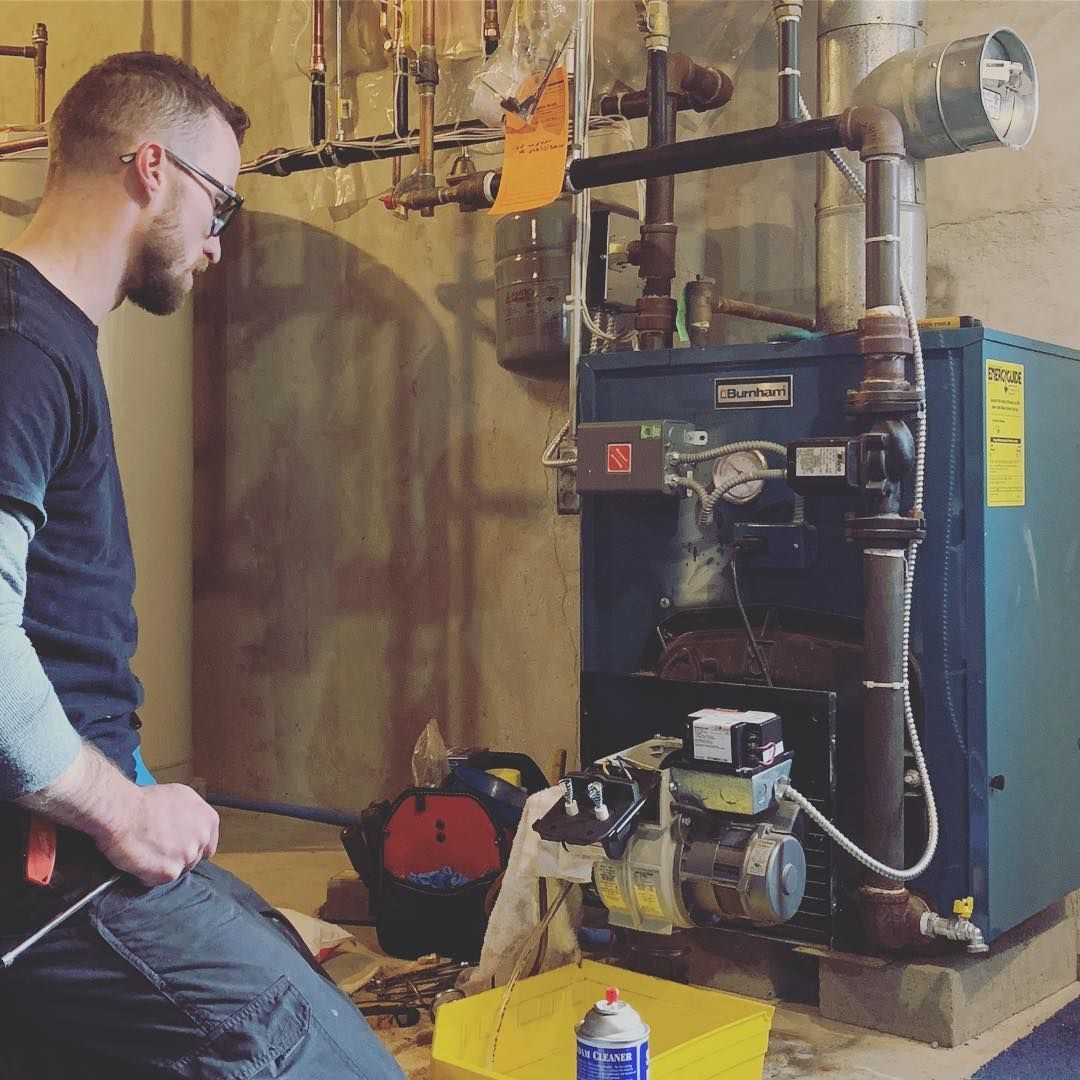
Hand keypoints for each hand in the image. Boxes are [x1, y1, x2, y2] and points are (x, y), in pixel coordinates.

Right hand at [95, 784, 219, 885]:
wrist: (122, 811)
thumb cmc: (145, 801)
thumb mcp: (180, 797)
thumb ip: (193, 816)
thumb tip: (189, 827)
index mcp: (208, 820)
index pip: (208, 845)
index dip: (192, 847)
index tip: (179, 847)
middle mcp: (202, 838)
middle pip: (192, 859)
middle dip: (176, 856)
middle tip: (157, 848)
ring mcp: (187, 856)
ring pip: (177, 870)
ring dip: (162, 866)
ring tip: (146, 851)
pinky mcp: (170, 872)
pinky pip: (158, 880)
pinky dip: (146, 875)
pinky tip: (138, 860)